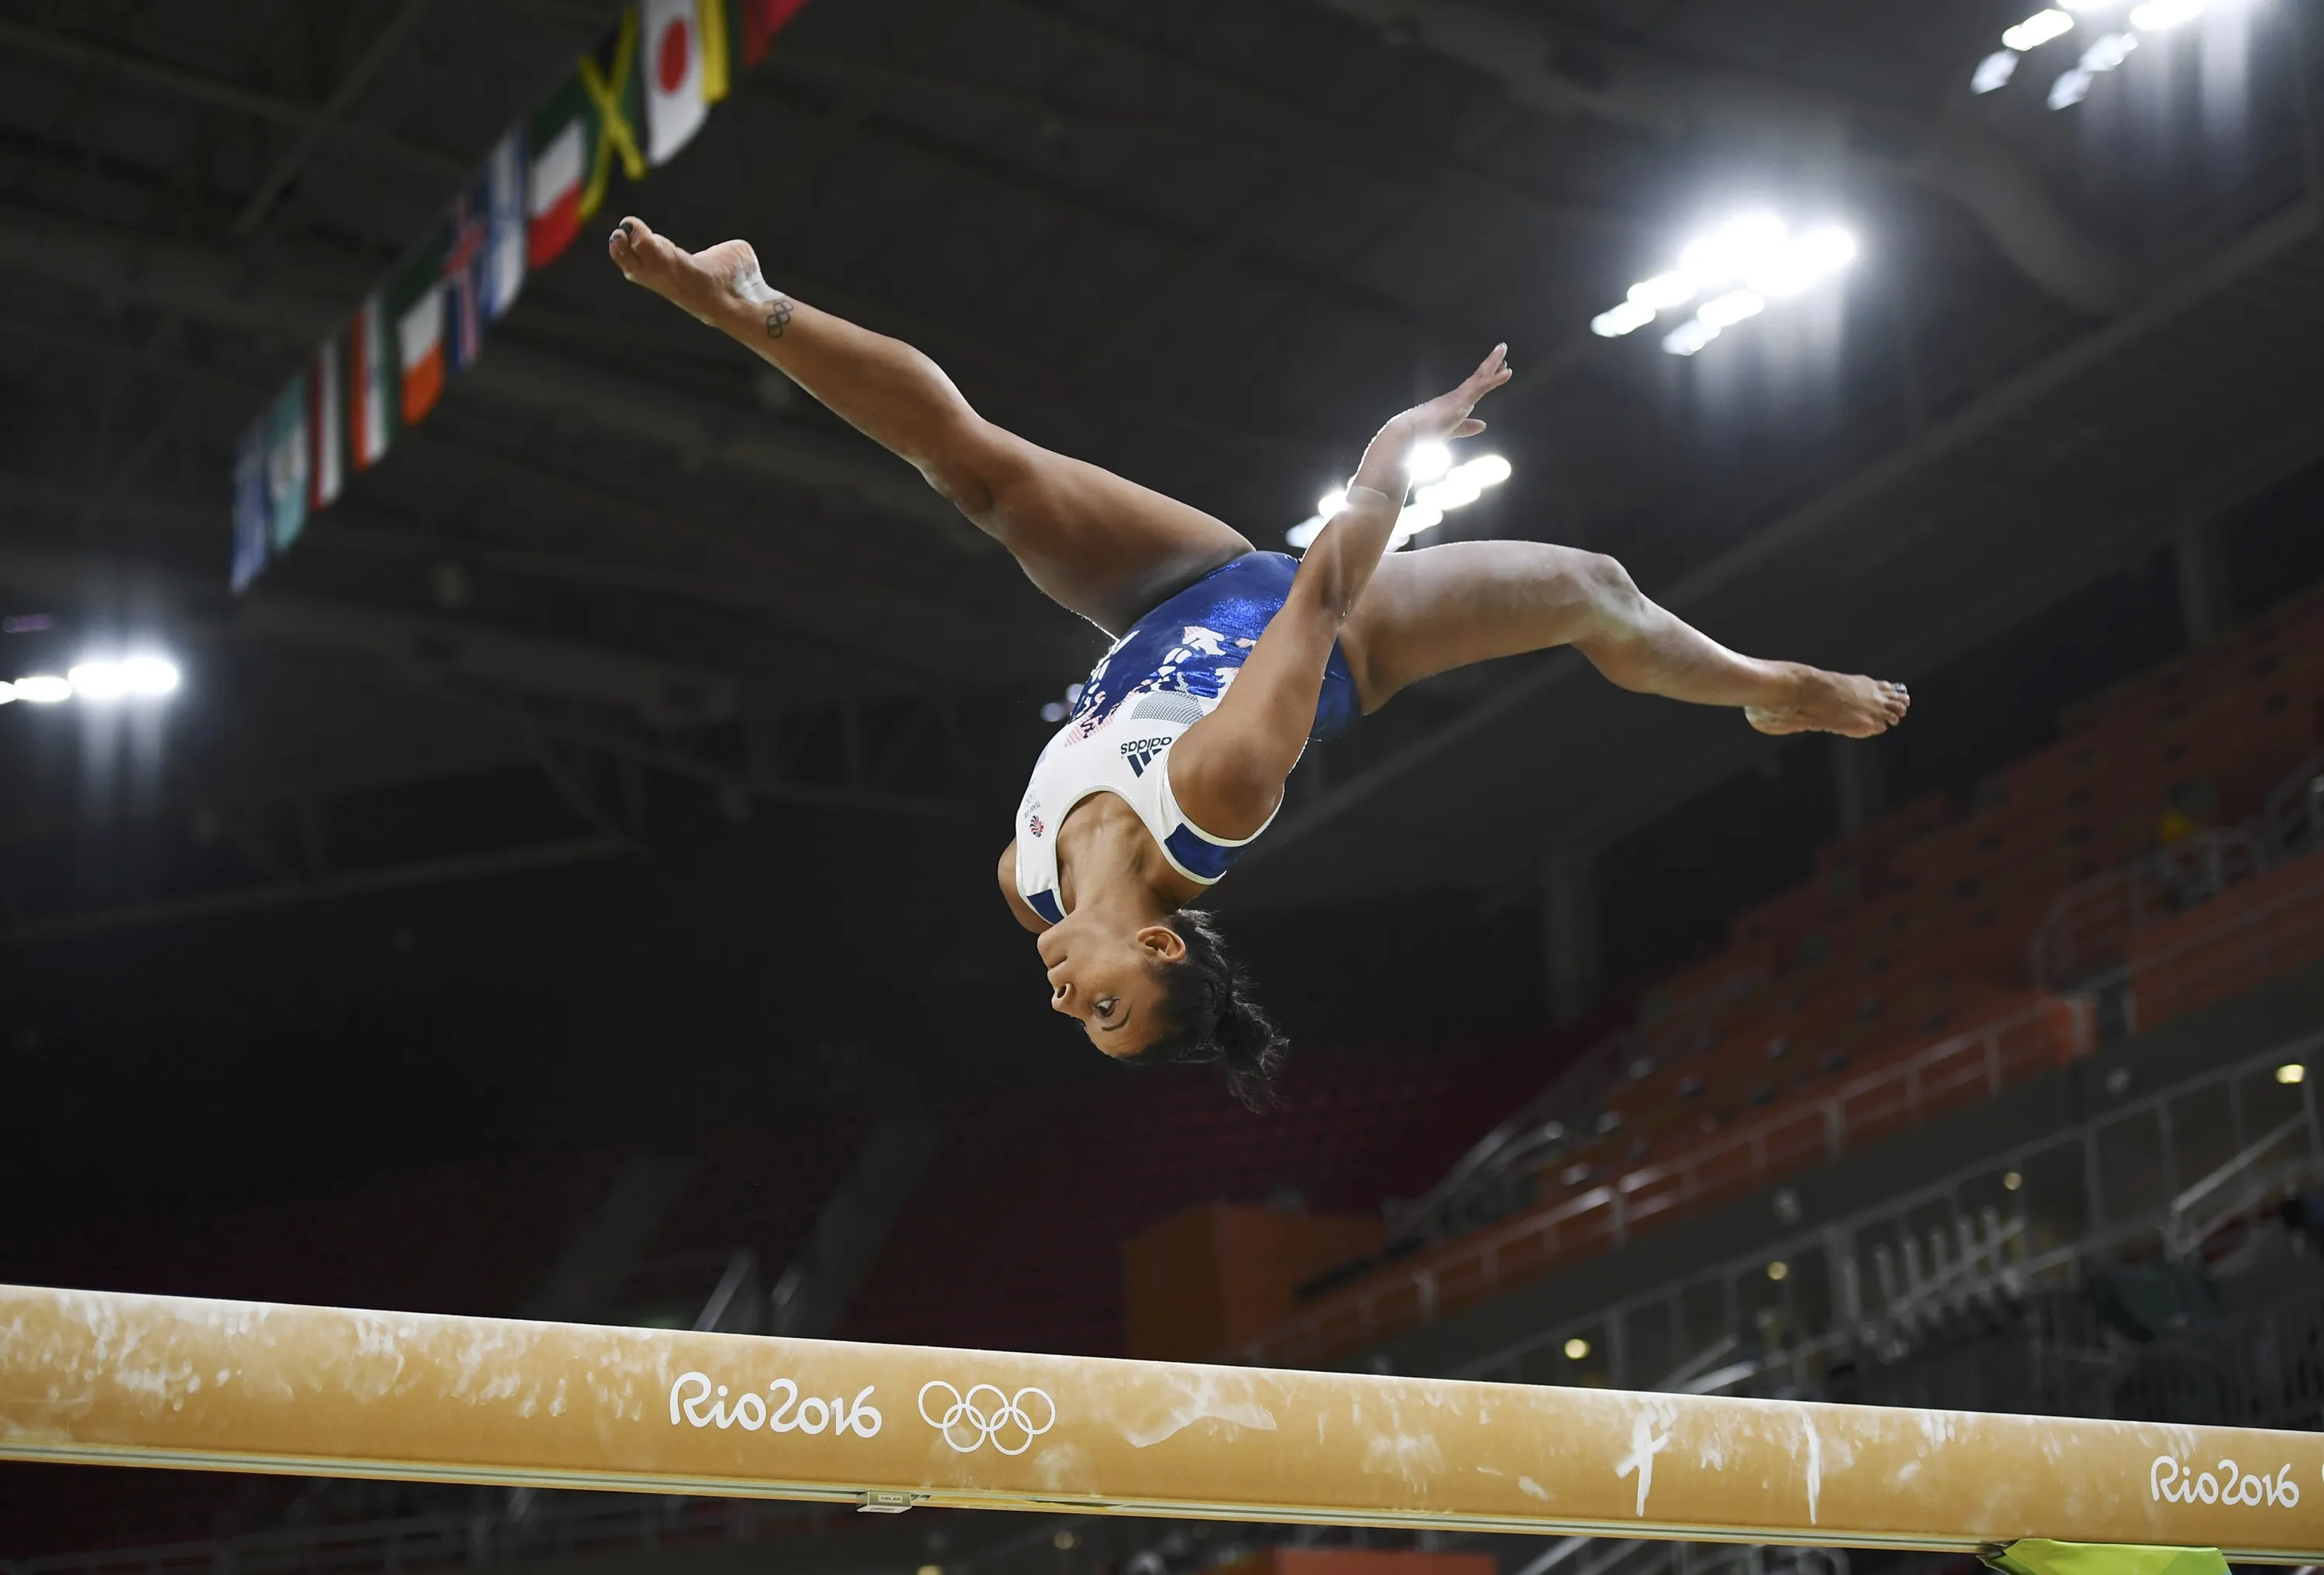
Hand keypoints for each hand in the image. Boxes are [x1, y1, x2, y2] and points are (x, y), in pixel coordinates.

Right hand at [1395, 343, 1511, 444]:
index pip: (1474, 387)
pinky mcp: (1461, 399)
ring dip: (1493, 362)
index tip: (1498, 368)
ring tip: (1503, 349)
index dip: (1487, 377)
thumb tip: (1483, 425)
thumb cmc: (1423, 436)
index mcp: (1454, 403)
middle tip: (1502, 350)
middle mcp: (1456, 396)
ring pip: (1480, 377)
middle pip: (1478, 377)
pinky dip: (1495, 379)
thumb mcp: (1452, 431)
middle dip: (1491, 363)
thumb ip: (1466, 428)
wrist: (1408, 436)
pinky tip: (1506, 372)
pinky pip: (1481, 387)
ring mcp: (1459, 396)